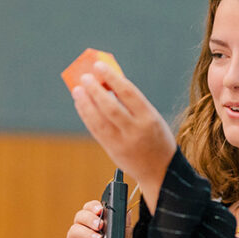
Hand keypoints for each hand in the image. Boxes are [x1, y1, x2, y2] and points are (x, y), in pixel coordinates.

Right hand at [55, 200, 123, 237]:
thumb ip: (124, 233)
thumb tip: (128, 212)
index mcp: (93, 231)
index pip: (90, 211)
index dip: (93, 207)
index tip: (101, 209)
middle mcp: (81, 236)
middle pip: (79, 217)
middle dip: (89, 217)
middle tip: (99, 224)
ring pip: (73, 230)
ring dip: (86, 233)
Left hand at [71, 62, 176, 211]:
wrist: (160, 171)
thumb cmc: (156, 138)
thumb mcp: (152, 117)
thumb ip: (133, 103)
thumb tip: (109, 82)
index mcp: (149, 118)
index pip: (128, 93)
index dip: (112, 77)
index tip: (99, 66)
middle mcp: (135, 130)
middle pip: (110, 107)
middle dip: (95, 90)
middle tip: (85, 77)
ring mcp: (122, 142)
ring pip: (99, 120)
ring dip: (86, 103)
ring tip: (78, 90)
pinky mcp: (112, 150)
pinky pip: (96, 130)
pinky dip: (86, 115)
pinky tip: (81, 104)